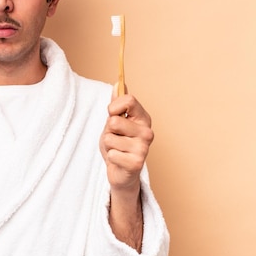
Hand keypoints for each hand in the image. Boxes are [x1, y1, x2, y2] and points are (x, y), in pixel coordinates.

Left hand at [100, 84, 152, 250]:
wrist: (120, 172)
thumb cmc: (118, 145)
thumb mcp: (114, 122)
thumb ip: (117, 104)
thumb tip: (118, 83)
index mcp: (143, 118)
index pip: (128, 100)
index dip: (114, 106)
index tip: (111, 113)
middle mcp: (147, 132)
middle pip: (115, 121)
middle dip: (108, 131)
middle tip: (115, 139)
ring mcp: (144, 148)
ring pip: (110, 138)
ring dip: (108, 145)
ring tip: (116, 150)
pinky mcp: (137, 163)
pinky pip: (111, 153)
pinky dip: (110, 158)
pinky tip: (118, 161)